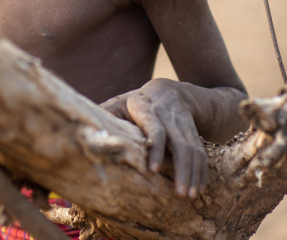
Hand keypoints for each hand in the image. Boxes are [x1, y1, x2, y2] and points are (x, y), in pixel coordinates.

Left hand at [101, 78, 207, 198]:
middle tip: (180, 194)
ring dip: (193, 173)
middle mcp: (167, 115)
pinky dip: (202, 170)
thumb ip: (104, 115)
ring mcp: (182, 124)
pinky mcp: (193, 131)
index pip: (154, 128)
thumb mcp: (119, 103)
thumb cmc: (135, 103)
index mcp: (145, 108)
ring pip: (193, 148)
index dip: (155, 148)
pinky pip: (201, 151)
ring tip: (189, 195)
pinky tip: (199, 187)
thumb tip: (84, 130)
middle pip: (179, 142)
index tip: (153, 170)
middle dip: (182, 169)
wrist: (169, 90)